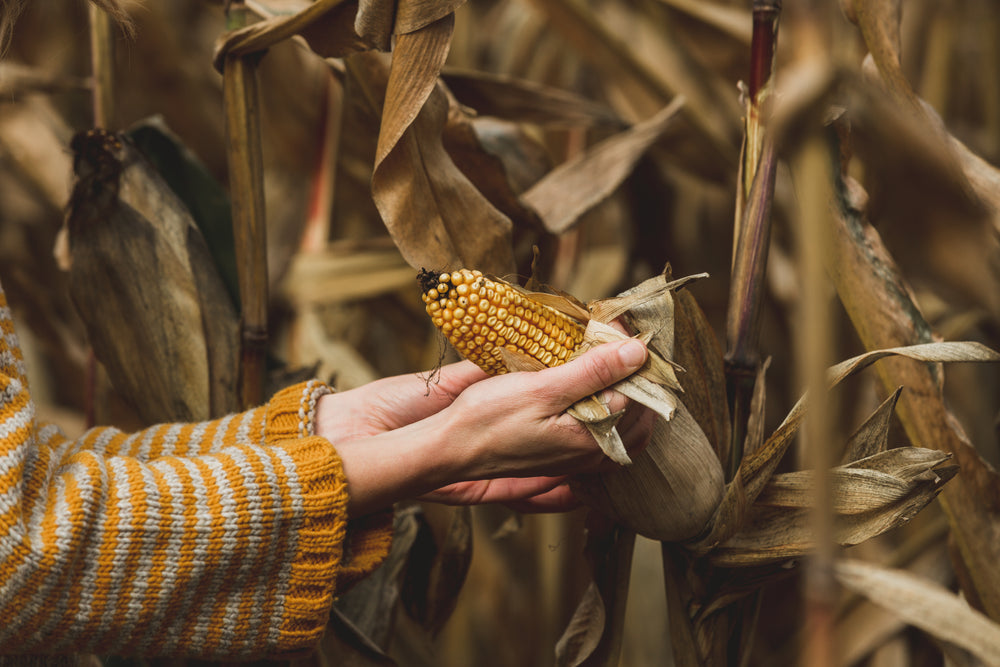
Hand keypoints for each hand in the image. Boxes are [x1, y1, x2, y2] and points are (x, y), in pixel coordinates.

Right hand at [325, 338, 651, 516]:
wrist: (449, 449)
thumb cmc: (489, 420)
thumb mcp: (543, 389)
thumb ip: (593, 371)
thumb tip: (637, 351)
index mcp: (594, 440)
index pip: (638, 392)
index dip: (633, 354)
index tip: (618, 325)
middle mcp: (593, 455)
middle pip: (638, 410)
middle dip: (633, 372)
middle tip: (614, 336)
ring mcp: (579, 458)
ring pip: (624, 423)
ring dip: (620, 388)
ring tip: (604, 354)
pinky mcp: (564, 455)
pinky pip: (603, 431)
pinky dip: (605, 406)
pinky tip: (588, 385)